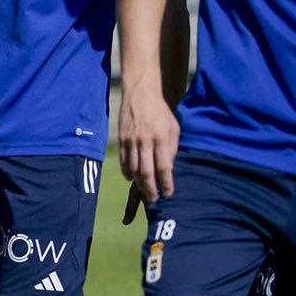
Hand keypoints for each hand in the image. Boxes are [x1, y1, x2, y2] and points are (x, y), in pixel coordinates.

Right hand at [117, 81, 179, 206]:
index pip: (164, 167)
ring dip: (139, 184)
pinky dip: (127, 173)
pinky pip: (123, 161)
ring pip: (132, 169)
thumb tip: (169, 168)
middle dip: (151, 189)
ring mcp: (130, 141)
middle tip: (155, 201)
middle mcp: (144, 141)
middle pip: (146, 172)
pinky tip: (133, 179)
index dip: (166, 183)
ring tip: (145, 192)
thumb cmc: (161, 112)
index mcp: (160, 138)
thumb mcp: (173, 128)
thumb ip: (172, 148)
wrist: (140, 94)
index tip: (169, 194)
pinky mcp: (121, 140)